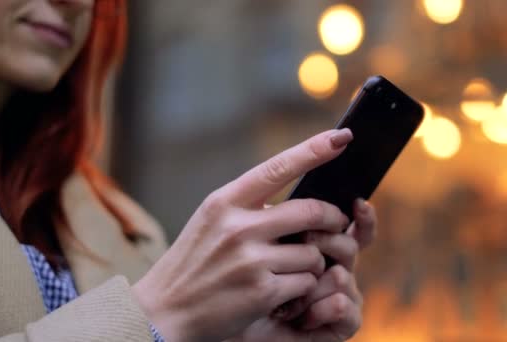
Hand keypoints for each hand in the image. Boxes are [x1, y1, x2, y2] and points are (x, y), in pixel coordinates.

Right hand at [131, 129, 353, 341]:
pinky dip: (303, 287)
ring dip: (313, 262)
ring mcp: (250, 260)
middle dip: (333, 218)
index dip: (314, 150)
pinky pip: (305, 282)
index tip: (342, 137)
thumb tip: (298, 197)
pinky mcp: (261, 291)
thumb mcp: (211, 221)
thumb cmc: (194, 262)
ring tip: (292, 269)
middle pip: (310, 211)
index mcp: (225, 201)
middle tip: (338, 223)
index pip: (278, 167)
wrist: (164, 310)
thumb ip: (248, 205)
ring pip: (312, 253)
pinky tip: (283, 292)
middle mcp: (238, 226)